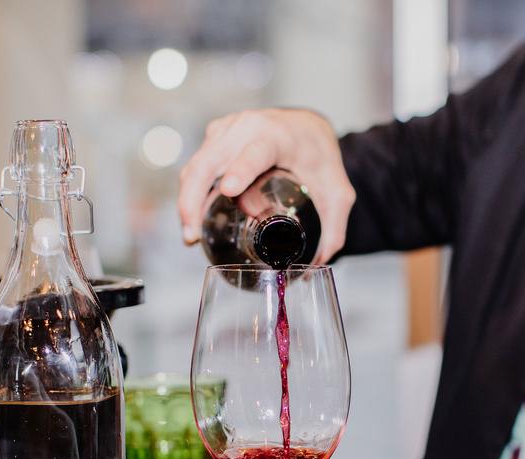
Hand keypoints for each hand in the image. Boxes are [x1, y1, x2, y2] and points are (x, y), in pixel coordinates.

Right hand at [178, 108, 355, 262]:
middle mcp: (246, 128)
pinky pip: (196, 167)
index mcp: (278, 135)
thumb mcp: (337, 192)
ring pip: (196, 166)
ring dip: (187, 201)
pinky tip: (193, 221)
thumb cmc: (319, 157)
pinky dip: (190, 194)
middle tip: (194, 235)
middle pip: (209, 161)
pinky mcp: (215, 140)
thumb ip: (334, 229)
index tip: (229, 191)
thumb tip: (318, 264)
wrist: (305, 129)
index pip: (256, 151)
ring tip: (191, 236)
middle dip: (194, 199)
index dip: (241, 169)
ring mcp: (226, 131)